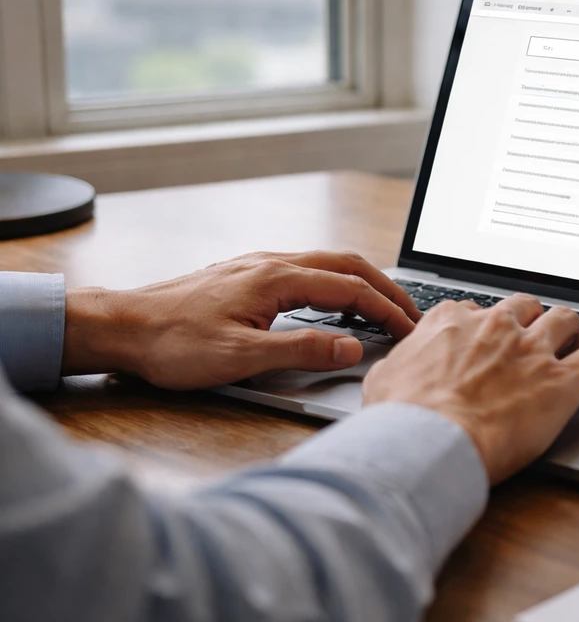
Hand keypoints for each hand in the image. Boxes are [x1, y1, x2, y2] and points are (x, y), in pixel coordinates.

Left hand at [61, 251, 420, 389]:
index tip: (411, 330)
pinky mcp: (248, 275)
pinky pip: (308, 270)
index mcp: (277, 279)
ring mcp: (259, 266)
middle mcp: (272, 263)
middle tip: (411, 314)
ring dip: (362, 283)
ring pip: (328, 264)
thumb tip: (352, 347)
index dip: (387, 310)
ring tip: (383, 309)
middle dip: (386, 288)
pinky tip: (334, 305)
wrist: (123, 327)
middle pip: (347, 265)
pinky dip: (337, 284)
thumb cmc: (173, 344)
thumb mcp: (241, 358)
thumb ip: (301, 350)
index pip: (351, 289)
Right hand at [362, 294, 578, 484]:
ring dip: (571, 334)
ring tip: (574, 350)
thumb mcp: (383, 378)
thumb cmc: (402, 417)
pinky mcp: (560, 380)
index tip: (487, 342)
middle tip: (534, 342)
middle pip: (524, 307)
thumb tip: (395, 370)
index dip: (484, 328)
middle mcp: (495, 326)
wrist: (429, 441)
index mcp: (453, 321)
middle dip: (531, 321)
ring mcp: (531, 350)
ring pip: (566, 320)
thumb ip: (398, 365)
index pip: (475, 310)